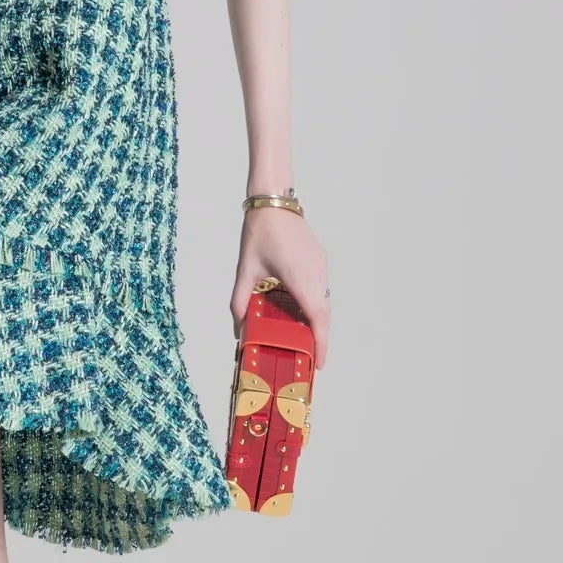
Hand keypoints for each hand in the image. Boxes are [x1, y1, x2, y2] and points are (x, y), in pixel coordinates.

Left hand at [231, 208, 329, 369]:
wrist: (274, 200)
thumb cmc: (260, 232)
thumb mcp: (245, 269)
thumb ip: (240, 300)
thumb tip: (238, 326)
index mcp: (299, 277)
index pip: (317, 318)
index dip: (321, 343)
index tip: (320, 362)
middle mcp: (316, 273)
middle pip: (323, 314)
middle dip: (318, 337)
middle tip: (309, 357)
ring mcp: (321, 265)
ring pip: (324, 301)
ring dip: (317, 320)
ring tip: (303, 336)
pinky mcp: (320, 259)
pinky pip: (322, 288)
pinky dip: (315, 304)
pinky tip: (300, 310)